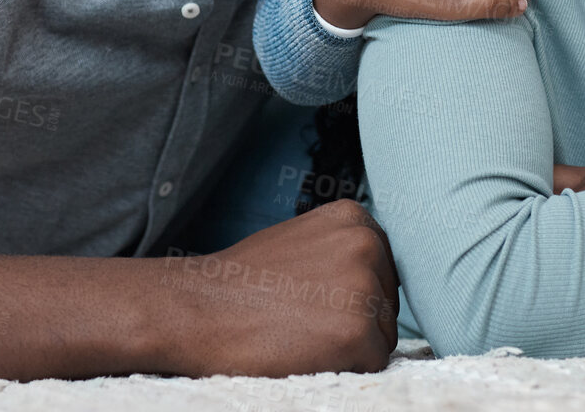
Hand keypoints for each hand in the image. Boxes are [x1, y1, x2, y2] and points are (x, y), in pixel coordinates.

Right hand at [153, 200, 397, 376]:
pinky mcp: (357, 332)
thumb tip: (381, 274)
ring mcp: (363, 287)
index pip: (383, 271)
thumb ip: (344, 249)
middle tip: (302, 317)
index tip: (314, 298)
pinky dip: (346, 367)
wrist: (197, 310)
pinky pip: (374, 362)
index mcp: (354, 218)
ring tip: (302, 332)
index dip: (351, 295)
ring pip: (383, 334)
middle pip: (387, 303)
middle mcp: (366, 244)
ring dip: (351, 344)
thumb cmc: (245, 283)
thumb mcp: (303, 240)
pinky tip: (305, 350)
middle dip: (355, 319)